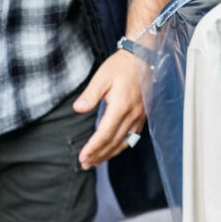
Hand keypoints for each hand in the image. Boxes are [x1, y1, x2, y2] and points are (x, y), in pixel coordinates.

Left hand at [73, 50, 144, 169]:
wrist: (142, 57)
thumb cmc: (121, 66)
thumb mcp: (101, 77)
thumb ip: (90, 95)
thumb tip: (78, 109)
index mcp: (121, 106)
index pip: (105, 134)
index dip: (93, 148)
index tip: (82, 156)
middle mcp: (132, 115)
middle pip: (114, 143)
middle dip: (99, 155)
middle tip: (85, 164)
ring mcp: (139, 117)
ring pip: (124, 143)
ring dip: (109, 154)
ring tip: (96, 162)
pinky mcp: (142, 116)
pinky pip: (132, 137)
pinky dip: (120, 147)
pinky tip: (112, 150)